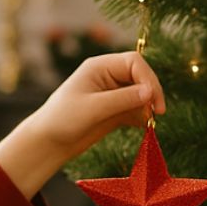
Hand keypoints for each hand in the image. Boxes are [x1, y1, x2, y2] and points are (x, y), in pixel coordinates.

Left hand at [0, 51, 165, 198]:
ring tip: (149, 122)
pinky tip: (144, 127)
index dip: (148, 78)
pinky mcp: (115, 111)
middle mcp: (108, 76)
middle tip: (158, 112)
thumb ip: (122, 99)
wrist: (49, 143)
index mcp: (100, 66)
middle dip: (151, 92)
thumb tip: (149, 92)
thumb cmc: (63, 120)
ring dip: (148, 106)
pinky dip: (143, 116)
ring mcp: (113, 94)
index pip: (134, 62)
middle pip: (141, 76)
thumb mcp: (93, 108)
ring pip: (141, 94)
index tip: (153, 100)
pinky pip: (136, 109)